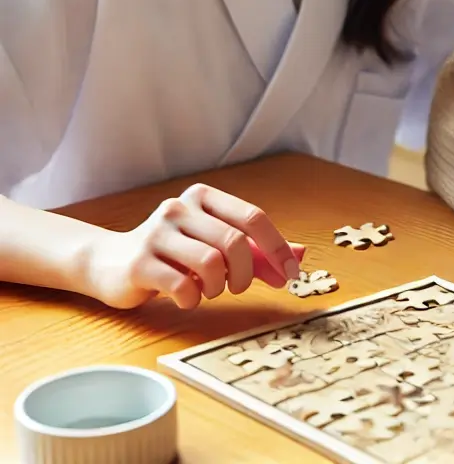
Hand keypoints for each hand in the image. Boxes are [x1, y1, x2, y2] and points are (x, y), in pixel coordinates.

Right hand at [82, 183, 303, 309]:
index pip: (253, 217)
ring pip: (211, 263)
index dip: (277, 248)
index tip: (291, 273)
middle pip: (235, 242)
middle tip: (238, 288)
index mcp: (204, 197)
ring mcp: (157, 233)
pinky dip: (193, 298)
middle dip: (247, 273)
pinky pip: (183, 285)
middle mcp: (180, 207)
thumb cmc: (174, 254)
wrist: (109, 263)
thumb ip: (257, 252)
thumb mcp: (216, 246)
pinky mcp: (139, 263)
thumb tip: (301, 256)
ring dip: (219, 286)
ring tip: (210, 290)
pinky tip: (187, 297)